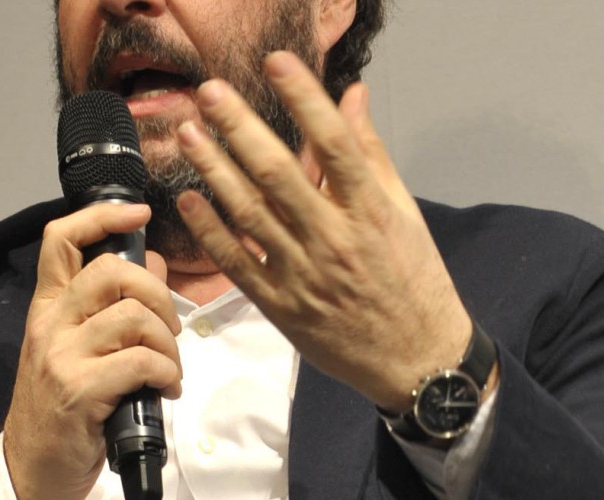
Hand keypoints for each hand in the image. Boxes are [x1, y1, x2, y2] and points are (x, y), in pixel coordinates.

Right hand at [3, 203, 181, 499]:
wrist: (35, 466)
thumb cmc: (62, 406)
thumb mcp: (77, 348)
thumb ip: (110, 306)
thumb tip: (152, 264)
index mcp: (47, 307)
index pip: (60, 239)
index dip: (101, 216)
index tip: (138, 214)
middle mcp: (50, 324)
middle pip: (112, 271)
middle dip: (158, 293)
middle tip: (169, 327)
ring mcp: (61, 356)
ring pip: (134, 317)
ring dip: (168, 343)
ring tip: (168, 367)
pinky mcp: (79, 390)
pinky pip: (140, 361)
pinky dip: (166, 373)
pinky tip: (165, 389)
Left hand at [174, 51, 475, 412]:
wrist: (416, 360)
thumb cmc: (413, 280)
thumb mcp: (403, 213)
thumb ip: (371, 153)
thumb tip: (352, 94)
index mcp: (371, 212)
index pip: (334, 145)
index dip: (303, 99)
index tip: (276, 63)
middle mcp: (335, 239)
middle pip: (279, 174)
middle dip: (240, 128)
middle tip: (208, 92)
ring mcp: (303, 275)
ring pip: (249, 214)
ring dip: (214, 170)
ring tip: (188, 134)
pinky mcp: (281, 306)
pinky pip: (237, 263)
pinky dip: (211, 231)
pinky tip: (187, 199)